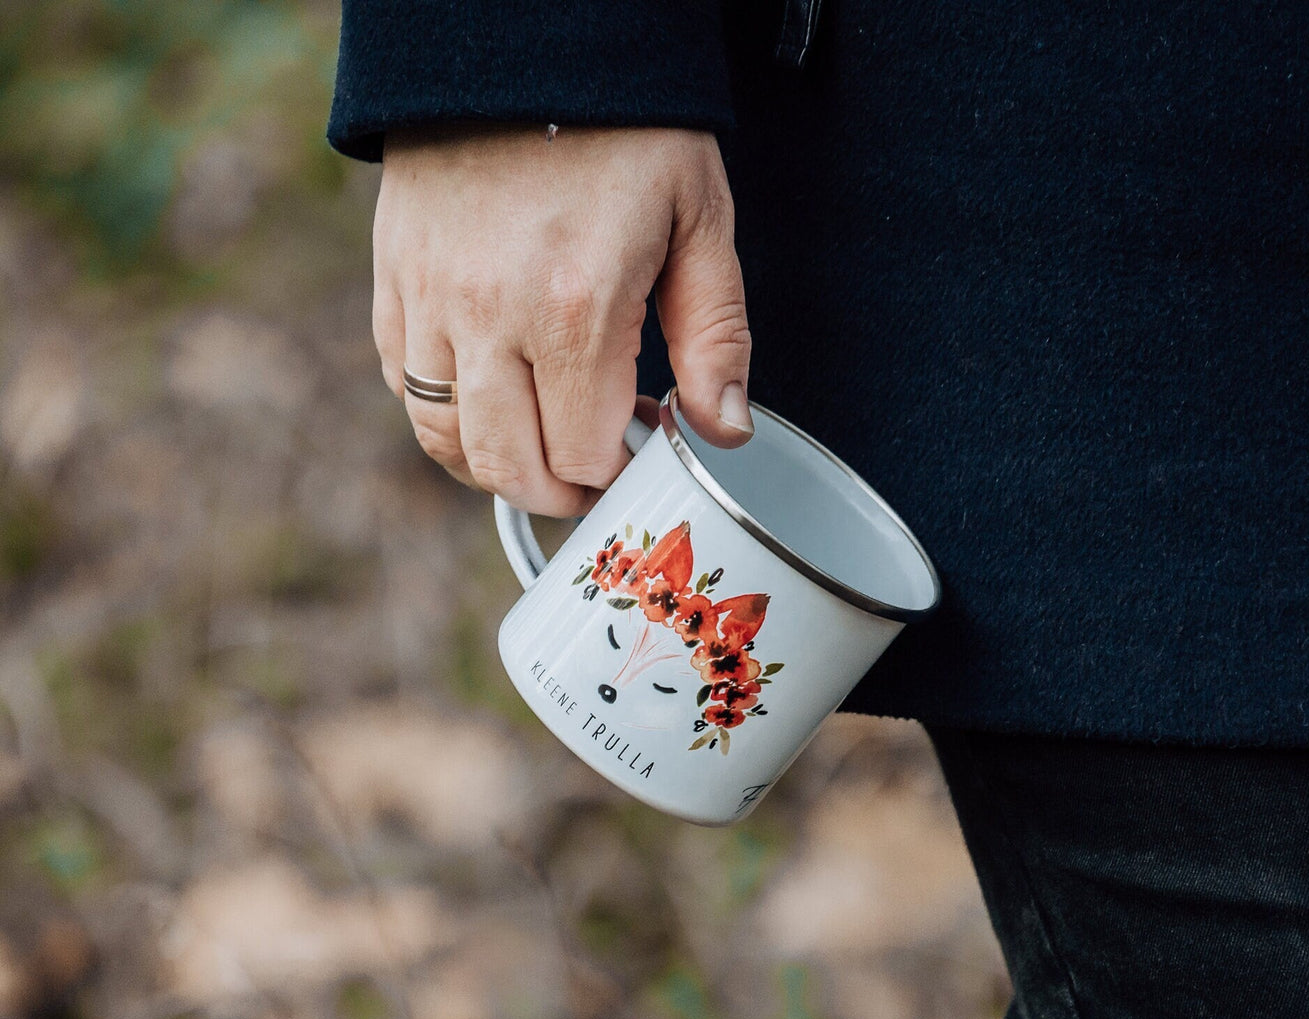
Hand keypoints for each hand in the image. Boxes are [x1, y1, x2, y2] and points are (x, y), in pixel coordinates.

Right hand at [372, 123, 752, 515]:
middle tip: (595, 474)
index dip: (619, 472)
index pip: (584, 455)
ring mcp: (430, 302)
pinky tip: (492, 401)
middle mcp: (490, 317)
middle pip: (511, 468)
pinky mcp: (393, 281)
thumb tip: (725, 432)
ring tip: (542, 449)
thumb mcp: (699, 221)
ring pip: (447, 442)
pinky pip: (407, 387)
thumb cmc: (626, 130)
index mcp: (576, 309)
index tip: (641, 447)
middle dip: (562, 493)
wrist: (525, 42)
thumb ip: (715, 337)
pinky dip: (447, 418)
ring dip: (499, 468)